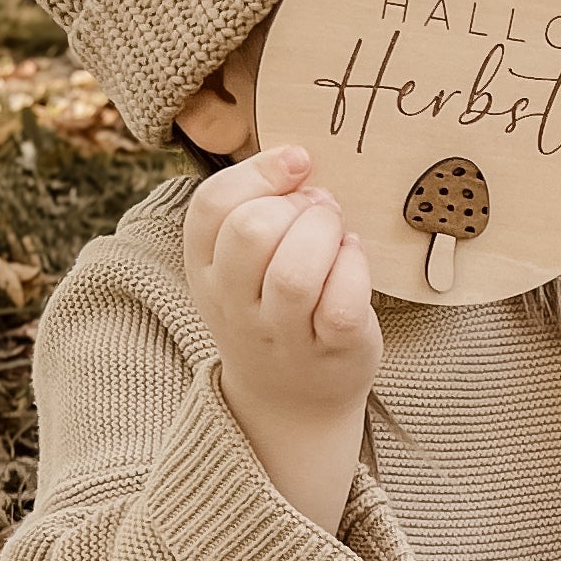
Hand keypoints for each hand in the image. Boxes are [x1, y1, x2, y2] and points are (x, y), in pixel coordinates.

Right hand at [183, 146, 380, 534]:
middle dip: (295, 204)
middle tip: (320, 207)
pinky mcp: (331, 350)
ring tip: (337, 230)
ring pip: (294, 272)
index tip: (297, 163)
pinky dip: (354, 269)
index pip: (210, 206)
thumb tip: (297, 161)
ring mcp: (282, 333)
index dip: (257, 172)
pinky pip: (340, 304)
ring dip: (325, 233)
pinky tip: (354, 258)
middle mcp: (234, 305)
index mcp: (205, 270)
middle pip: (250, 232)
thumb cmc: (273, 310)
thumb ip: (253, 211)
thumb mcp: (239, 265)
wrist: (292, 399)